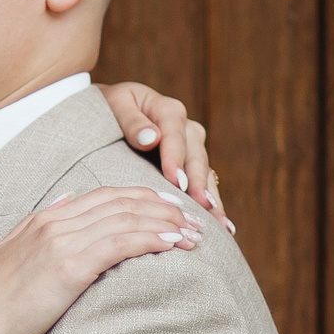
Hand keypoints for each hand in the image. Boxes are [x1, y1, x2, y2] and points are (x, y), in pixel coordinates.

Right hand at [0, 187, 203, 333]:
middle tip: (193, 218)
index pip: (103, 196)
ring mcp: (62, 242)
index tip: (167, 205)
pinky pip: (121, 243)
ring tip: (194, 233)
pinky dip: (152, 238)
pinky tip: (173, 243)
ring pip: (127, 218)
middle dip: (163, 206)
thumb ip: (37, 224)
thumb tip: (66, 199)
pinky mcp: (70, 267)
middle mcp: (55, 223)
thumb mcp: (9, 252)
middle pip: (122, 202)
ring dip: (166, 222)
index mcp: (43, 219)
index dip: (140, 197)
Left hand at [96, 81, 232, 231]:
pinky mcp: (189, 166)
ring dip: (212, 200)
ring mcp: (191, 148)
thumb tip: (152, 138)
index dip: (176, 158)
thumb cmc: (110, 107)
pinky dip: (211, 206)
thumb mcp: (117, 105)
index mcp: (168, 111)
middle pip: (196, 157)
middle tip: (202, 206)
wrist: (111, 110)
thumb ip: (132, 121)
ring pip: (205, 174)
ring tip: (220, 225)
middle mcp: (186, 129)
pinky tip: (223, 227)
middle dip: (199, 183)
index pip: (175, 135)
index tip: (175, 181)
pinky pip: (202, 186)